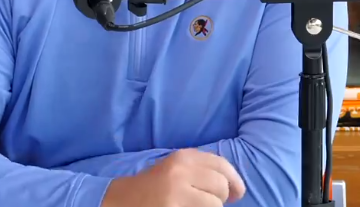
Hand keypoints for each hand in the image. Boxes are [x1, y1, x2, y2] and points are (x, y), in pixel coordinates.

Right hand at [102, 148, 245, 206]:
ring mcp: (176, 193)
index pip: (222, 165)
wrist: (123, 201)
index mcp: (183, 157)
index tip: (236, 194)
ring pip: (215, 205)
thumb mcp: (176, 169)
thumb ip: (202, 170)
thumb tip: (236, 187)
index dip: (235, 180)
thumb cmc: (155, 186)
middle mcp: (180, 171)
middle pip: (221, 186)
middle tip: (204, 203)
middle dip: (219, 199)